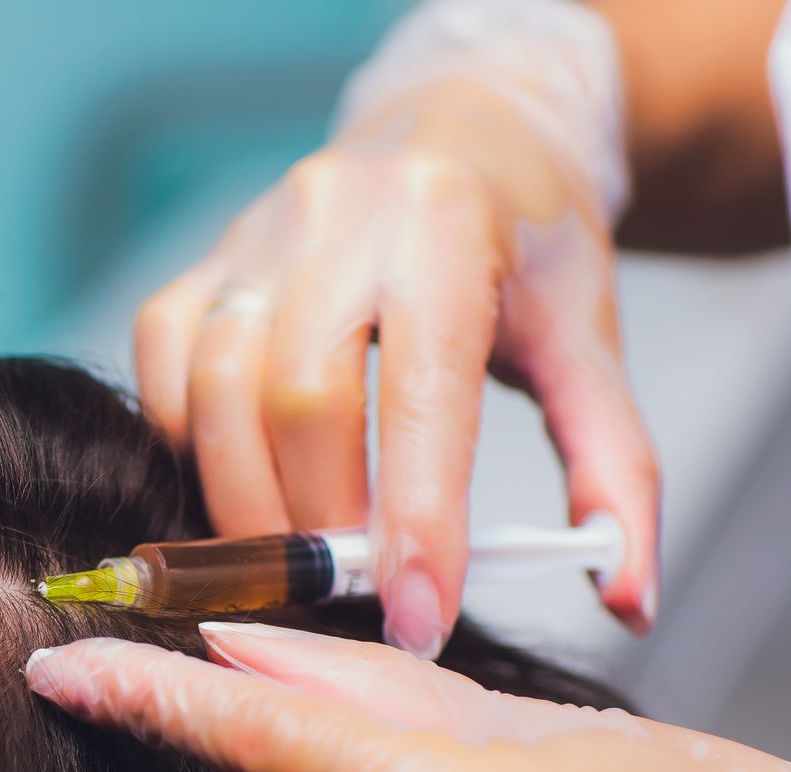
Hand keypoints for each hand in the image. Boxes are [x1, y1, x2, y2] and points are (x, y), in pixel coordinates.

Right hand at [133, 75, 656, 656]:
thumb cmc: (522, 246)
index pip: (422, 394)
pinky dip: (190, 451)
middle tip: (358, 596)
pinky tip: (245, 488)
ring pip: (213, 391)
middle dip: (322, 523)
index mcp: (447, 227)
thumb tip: (627, 596)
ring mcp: (254, 236)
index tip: (420, 619)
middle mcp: (337, 216)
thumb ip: (616, 471)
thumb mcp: (591, 342)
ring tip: (301, 562)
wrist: (459, 133)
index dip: (418, 520)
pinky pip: (163, 373)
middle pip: (300, 400)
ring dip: (248, 504)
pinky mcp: (201, 264)